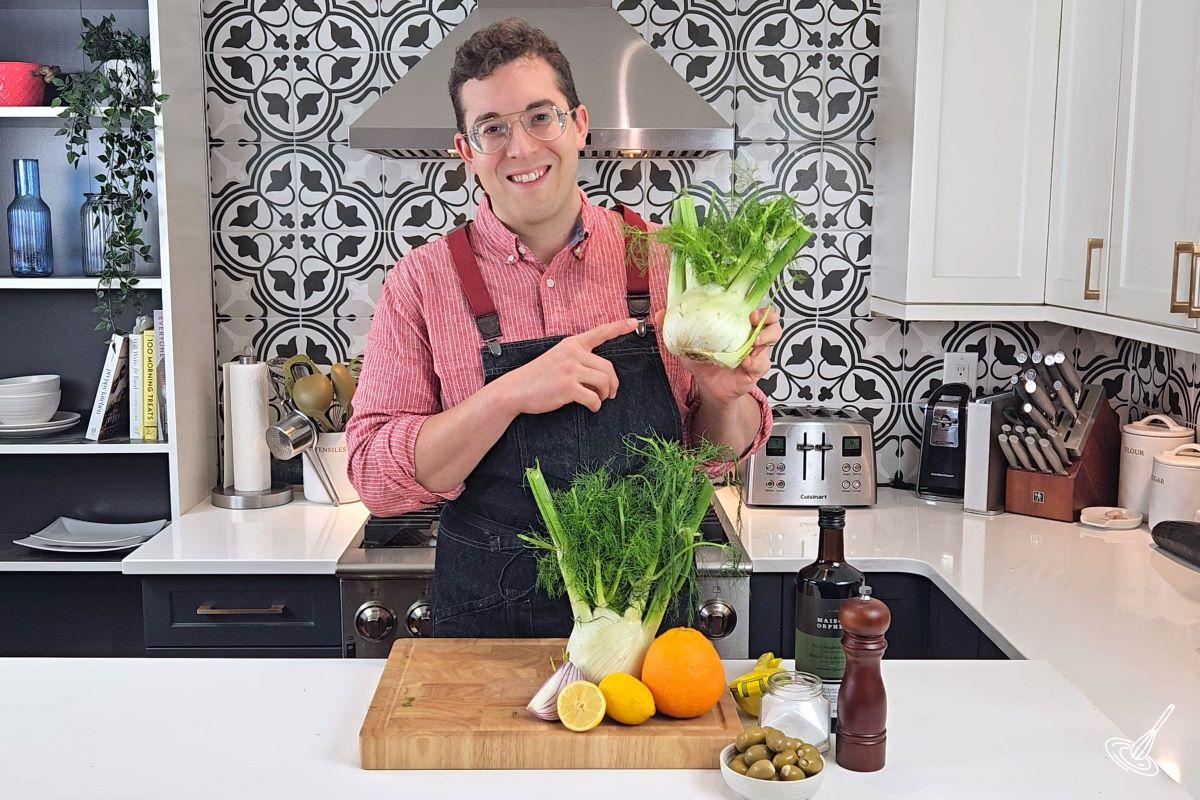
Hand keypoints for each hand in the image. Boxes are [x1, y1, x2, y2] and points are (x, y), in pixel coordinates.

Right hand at [495, 318, 637, 413]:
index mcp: (571, 343)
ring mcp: (570, 369)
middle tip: (609, 394)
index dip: (618, 327)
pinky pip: (593, 398)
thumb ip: (577, 359)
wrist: (516, 390)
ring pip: (604, 381)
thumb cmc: (538, 377)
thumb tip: (602, 375)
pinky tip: (591, 407)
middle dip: (612, 384)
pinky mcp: (568, 386)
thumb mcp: (557, 358)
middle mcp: (573, 353)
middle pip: (608, 367)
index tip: (634, 323)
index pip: (599, 332)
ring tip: (599, 399)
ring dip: (605, 394)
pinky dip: (595, 405)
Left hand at [655, 306, 780, 404]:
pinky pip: (763, 362)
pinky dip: (755, 361)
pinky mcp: (757, 367)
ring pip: (774, 336)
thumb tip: (659, 313)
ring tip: (753, 342)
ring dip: (766, 336)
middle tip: (754, 318)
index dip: (756, 301)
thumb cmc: (702, 362)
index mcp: (736, 323)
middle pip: (771, 318)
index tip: (748, 305)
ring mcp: (756, 350)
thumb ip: (673, 328)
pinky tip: (745, 362)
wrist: (709, 388)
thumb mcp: (686, 343)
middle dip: (767, 315)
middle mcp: (750, 333)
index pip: (753, 305)